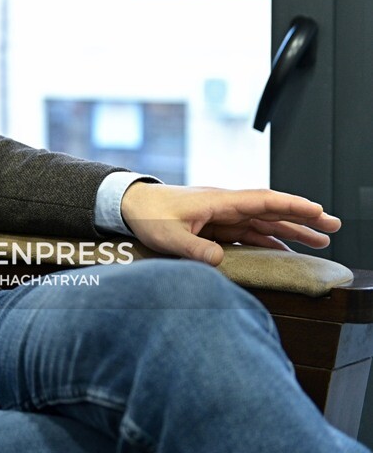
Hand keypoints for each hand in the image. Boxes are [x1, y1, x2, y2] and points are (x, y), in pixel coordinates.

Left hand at [120, 182, 341, 264]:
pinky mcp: (215, 226)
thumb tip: (220, 261)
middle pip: (271, 210)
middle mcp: (225, 206)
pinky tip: (283, 249)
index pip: (263, 201)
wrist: (129, 205)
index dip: (292, 206)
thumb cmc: (147, 215)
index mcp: (219, 202)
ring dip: (291, 230)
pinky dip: (269, 239)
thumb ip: (193, 249)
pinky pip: (249, 232)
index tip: (317, 211)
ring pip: (264, 222)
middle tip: (333, 226)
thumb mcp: (168, 235)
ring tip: (319, 241)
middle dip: (303, 217)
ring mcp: (222, 215)